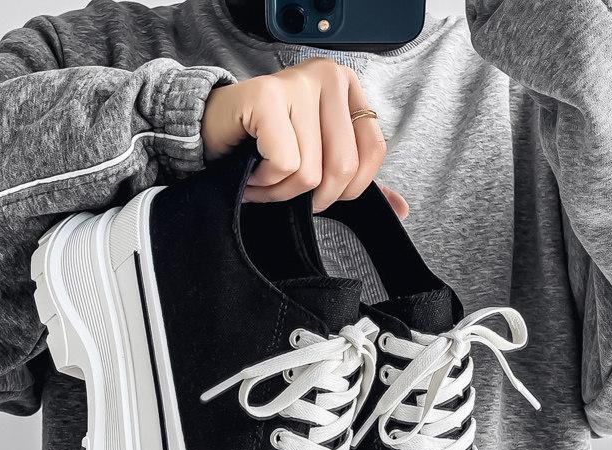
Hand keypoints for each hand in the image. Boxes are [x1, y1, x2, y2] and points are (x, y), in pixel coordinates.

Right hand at [201, 58, 408, 218]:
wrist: (210, 132)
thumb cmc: (264, 147)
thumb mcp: (320, 161)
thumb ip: (359, 181)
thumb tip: (401, 209)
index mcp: (348, 89)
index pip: (374, 151)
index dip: (348, 188)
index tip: (318, 190)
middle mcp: (328, 77)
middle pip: (343, 167)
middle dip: (311, 195)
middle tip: (284, 188)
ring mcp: (298, 82)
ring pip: (310, 172)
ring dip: (280, 192)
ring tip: (262, 178)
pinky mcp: (267, 96)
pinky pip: (284, 163)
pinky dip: (264, 182)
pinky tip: (252, 171)